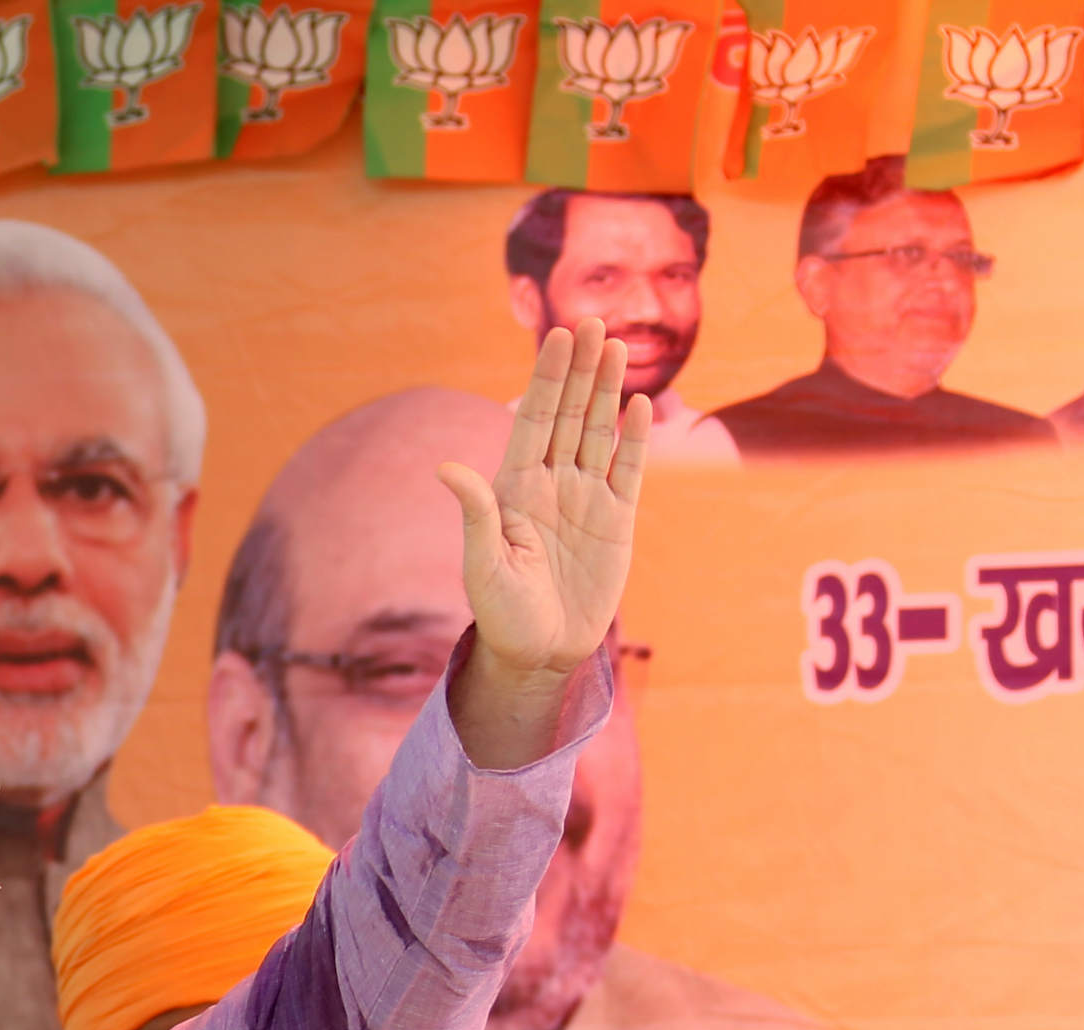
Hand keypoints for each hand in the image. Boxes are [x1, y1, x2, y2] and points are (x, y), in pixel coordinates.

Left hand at [442, 318, 651, 767]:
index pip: (534, 420)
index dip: (546, 378)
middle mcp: (552, 484)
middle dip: (579, 370)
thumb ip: (475, 514)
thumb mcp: (483, 566)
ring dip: (607, 391)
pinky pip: (627, 471)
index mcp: (515, 487)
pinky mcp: (617, 522)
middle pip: (569, 415)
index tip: (557, 337)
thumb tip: (446, 468)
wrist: (540, 653)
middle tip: (592, 322)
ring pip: (599, 433)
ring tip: (616, 347)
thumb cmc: (503, 614)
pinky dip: (632, 439)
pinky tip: (638, 404)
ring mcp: (587, 499)